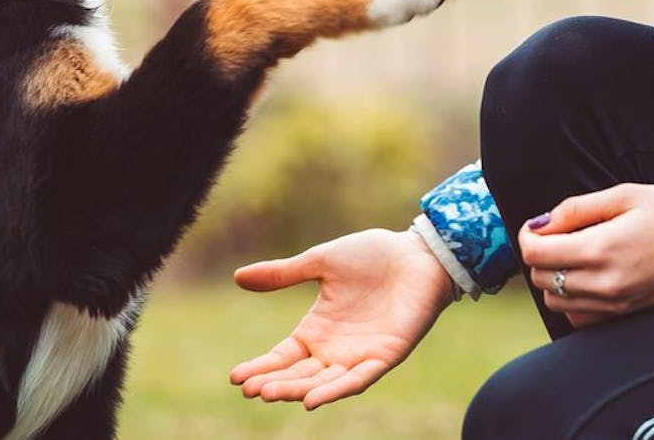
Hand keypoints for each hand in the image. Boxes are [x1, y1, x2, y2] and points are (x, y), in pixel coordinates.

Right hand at [229, 228, 456, 408]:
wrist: (418, 253)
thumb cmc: (373, 255)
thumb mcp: (320, 262)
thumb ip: (283, 274)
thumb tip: (238, 277)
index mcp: (317, 329)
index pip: (283, 356)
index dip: (261, 367)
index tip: (236, 378)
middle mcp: (335, 349)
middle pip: (298, 374)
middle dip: (274, 383)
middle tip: (249, 390)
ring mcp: (360, 355)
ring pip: (323, 382)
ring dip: (297, 390)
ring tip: (269, 394)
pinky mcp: (385, 356)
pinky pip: (358, 379)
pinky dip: (336, 390)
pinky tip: (313, 400)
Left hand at [517, 183, 653, 328]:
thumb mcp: (627, 194)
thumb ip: (578, 208)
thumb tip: (542, 223)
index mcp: (600, 249)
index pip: (536, 253)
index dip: (529, 235)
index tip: (540, 224)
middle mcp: (603, 283)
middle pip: (541, 278)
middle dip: (541, 255)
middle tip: (561, 235)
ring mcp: (615, 305)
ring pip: (556, 302)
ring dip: (555, 278)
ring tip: (577, 255)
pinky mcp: (626, 316)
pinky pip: (580, 318)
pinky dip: (573, 301)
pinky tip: (590, 279)